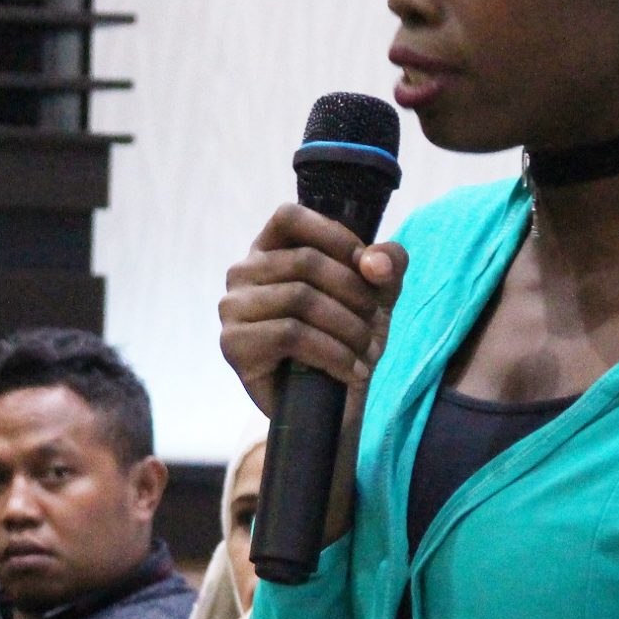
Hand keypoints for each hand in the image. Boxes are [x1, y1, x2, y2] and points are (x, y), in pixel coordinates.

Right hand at [219, 205, 405, 412]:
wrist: (330, 403)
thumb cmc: (344, 337)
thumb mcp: (377, 294)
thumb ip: (386, 265)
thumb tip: (375, 264)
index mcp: (268, 248)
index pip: (290, 216)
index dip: (335, 236)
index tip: (369, 269)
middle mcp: (242, 272)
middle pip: (305, 261)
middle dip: (354, 291)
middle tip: (376, 322)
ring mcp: (232, 307)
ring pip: (300, 298)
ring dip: (347, 327)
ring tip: (368, 350)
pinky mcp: (234, 344)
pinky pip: (290, 335)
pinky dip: (332, 353)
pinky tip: (351, 370)